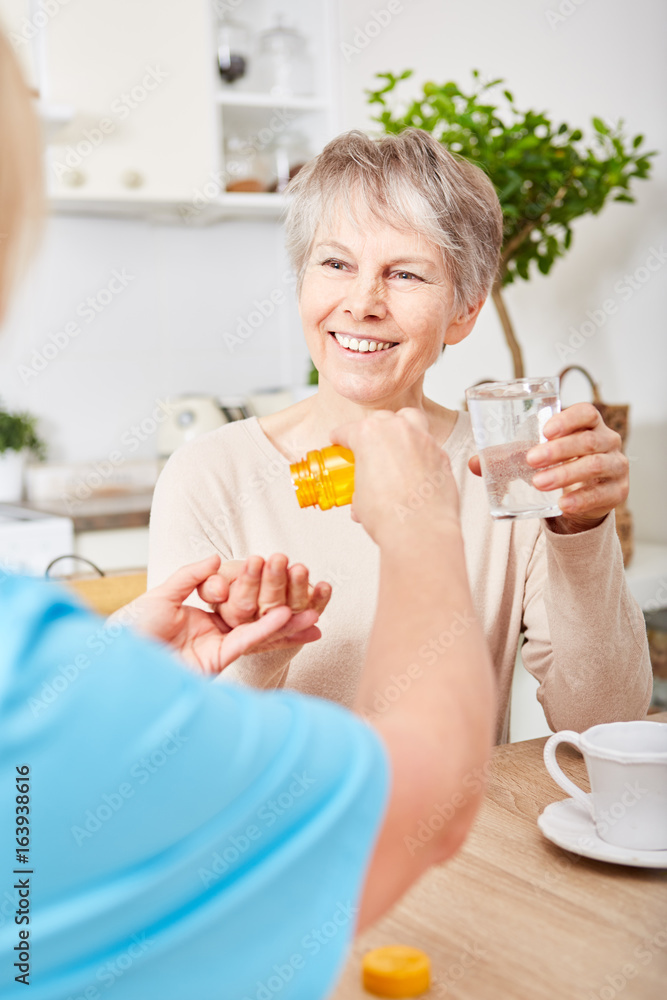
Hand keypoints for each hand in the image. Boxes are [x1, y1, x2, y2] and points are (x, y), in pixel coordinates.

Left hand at [115, 555, 321, 673]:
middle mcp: (212, 633)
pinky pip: (246, 642)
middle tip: (313, 597)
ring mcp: (215, 648)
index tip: (285, 577)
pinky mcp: (215, 662)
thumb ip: (191, 577)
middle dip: (285, 609)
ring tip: (313, 613)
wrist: (115, 660)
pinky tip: (286, 617)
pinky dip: (266, 629)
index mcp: (200, 616)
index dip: (262, 588)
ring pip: (258, 633)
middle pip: (255, 618)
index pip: (239, 599)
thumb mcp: (162, 594)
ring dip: (286, 624)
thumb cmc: (130, 629)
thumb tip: (216, 558)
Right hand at [331, 408, 459, 544]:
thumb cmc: (390, 516)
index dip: (341, 437)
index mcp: (369, 435)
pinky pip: (428, 444)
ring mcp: (423, 440)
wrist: (419, 531)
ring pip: (410, 420)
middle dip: (373, 430)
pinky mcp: (442, 455)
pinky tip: (416, 467)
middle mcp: (398, 431)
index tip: (340, 441)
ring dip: (401, 428)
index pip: (349, 430)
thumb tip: (364, 494)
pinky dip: (420, 451)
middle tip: (367, 448)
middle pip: (381, 419)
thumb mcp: (360, 499)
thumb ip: (361, 486)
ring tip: (396, 444)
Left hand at [468, 403, 627, 532]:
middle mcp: (607, 442)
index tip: (545, 431)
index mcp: (589, 425)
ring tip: (539, 483)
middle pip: (588, 440)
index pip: (587, 413)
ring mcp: (616, 466)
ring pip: (595, 466)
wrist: (581, 497)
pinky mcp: (618, 491)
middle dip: (558, 450)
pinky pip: (602, 494)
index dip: (568, 419)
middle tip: (531, 460)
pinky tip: (563, 504)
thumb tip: (474, 463)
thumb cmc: (558, 466)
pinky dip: (581, 499)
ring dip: (565, 474)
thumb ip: (508, 458)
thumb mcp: (536, 457)